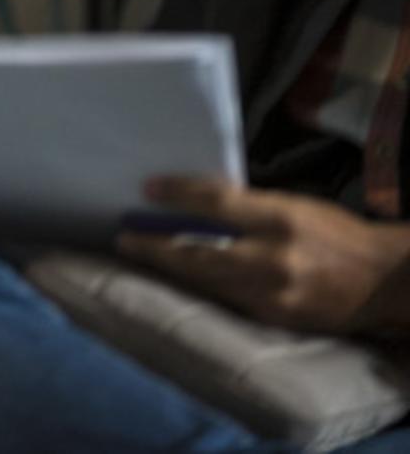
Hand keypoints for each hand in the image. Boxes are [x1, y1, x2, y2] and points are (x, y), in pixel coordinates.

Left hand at [116, 176, 409, 334]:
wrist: (385, 282)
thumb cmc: (337, 233)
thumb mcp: (295, 205)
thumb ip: (249, 206)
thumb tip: (197, 202)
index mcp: (281, 220)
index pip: (217, 202)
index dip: (178, 194)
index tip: (147, 189)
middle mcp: (274, 260)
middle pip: (200, 253)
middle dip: (156, 246)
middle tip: (124, 238)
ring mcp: (273, 295)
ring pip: (207, 281)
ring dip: (169, 269)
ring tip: (140, 255)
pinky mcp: (275, 319)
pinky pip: (227, 300)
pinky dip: (200, 286)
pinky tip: (179, 278)